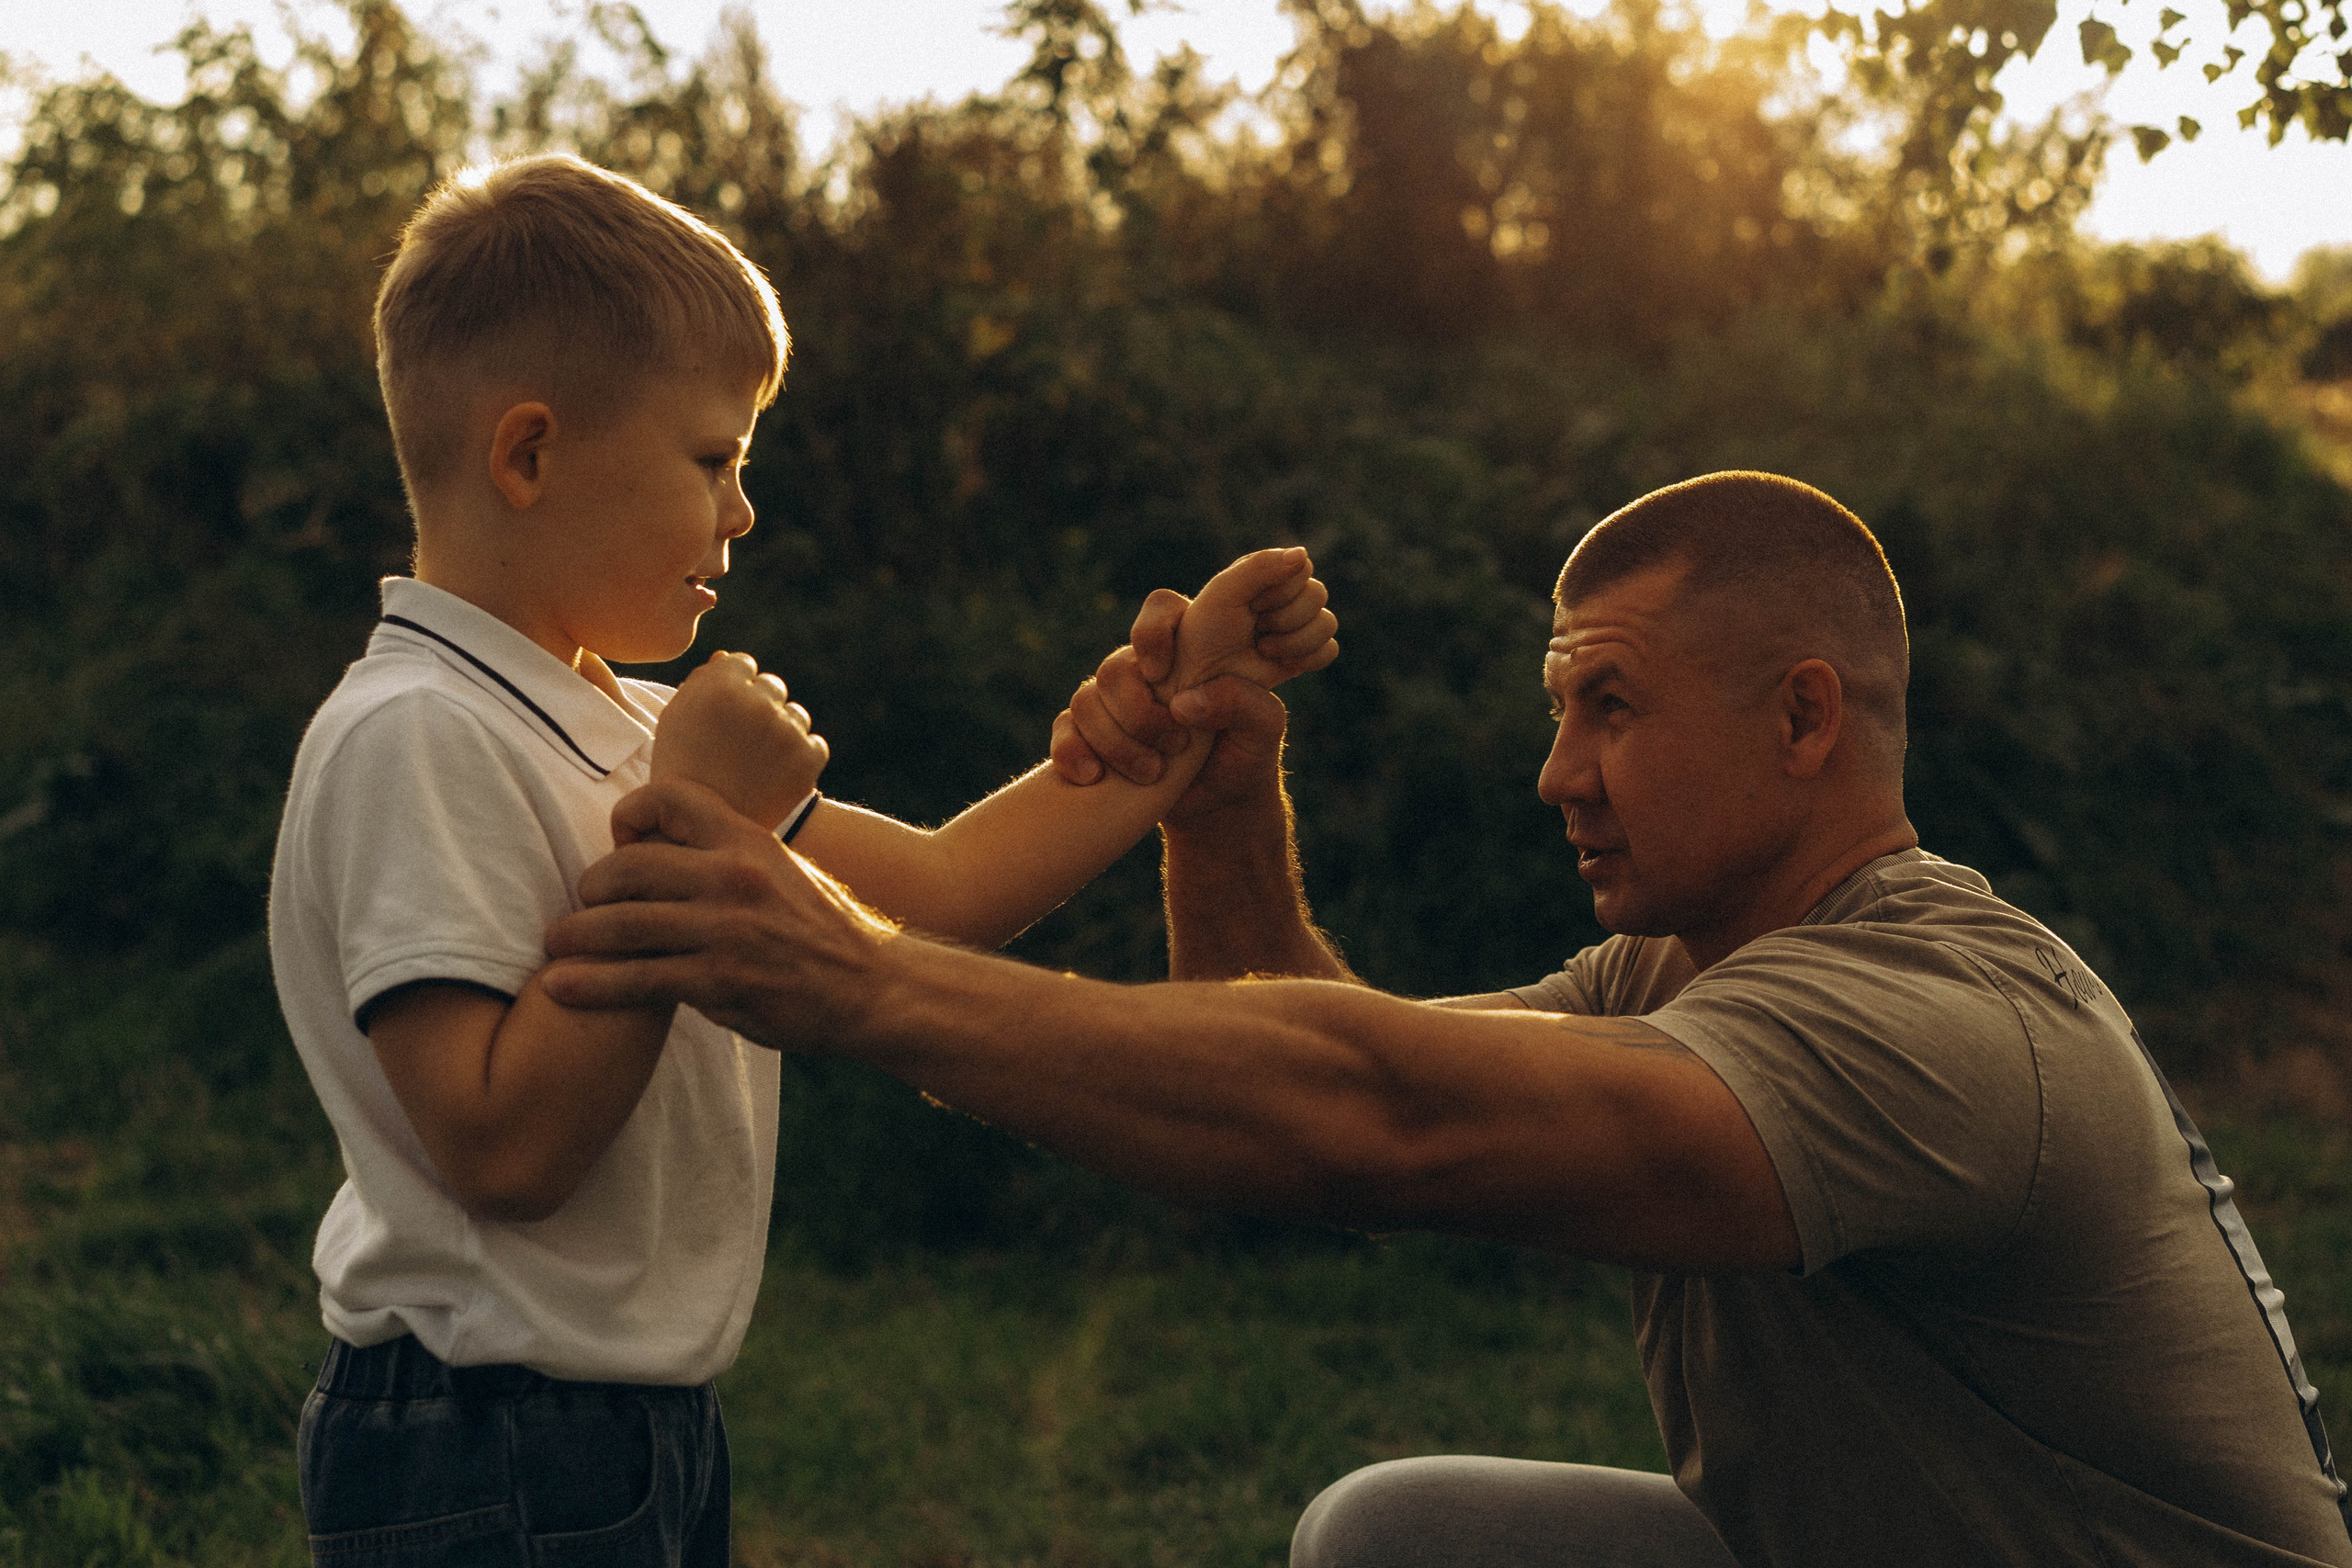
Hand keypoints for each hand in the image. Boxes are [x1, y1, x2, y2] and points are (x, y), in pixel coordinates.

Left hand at [544, 778, 892, 1044]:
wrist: (871, 986)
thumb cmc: (819, 928)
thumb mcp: (780, 867)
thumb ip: (725, 851)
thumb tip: (661, 845)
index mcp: (747, 840)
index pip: (668, 798)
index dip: (629, 814)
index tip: (621, 843)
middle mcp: (734, 876)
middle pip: (627, 866)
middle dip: (591, 888)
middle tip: (580, 907)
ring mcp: (726, 930)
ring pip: (622, 924)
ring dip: (575, 936)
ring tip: (554, 946)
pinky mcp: (720, 981)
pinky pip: (636, 979)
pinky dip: (589, 985)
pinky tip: (560, 988)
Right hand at [649, 652, 828, 833]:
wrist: (702, 829)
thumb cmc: (681, 771)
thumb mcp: (676, 719)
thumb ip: (700, 682)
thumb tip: (726, 657)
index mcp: (721, 685)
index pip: (743, 665)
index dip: (734, 689)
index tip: (725, 717)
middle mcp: (757, 702)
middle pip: (771, 687)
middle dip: (760, 707)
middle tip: (741, 744)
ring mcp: (786, 729)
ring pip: (795, 715)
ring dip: (781, 732)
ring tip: (756, 764)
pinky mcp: (808, 757)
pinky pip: (813, 744)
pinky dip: (798, 759)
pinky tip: (774, 777)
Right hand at [1052, 646, 1290, 826]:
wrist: (1220, 805)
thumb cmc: (1246, 753)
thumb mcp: (1264, 726)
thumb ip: (1241, 702)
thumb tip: (1183, 703)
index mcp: (1189, 650)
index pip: (1161, 609)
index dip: (1153, 632)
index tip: (1161, 674)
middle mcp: (1145, 670)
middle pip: (1114, 668)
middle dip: (1139, 715)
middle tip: (1177, 745)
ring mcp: (1114, 704)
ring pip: (1085, 701)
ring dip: (1116, 743)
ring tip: (1153, 773)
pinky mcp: (1091, 737)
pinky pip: (1063, 731)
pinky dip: (1072, 753)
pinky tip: (1093, 777)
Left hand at [1155, 546, 1337, 699]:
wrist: (1201, 677)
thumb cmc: (1206, 630)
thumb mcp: (1225, 590)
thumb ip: (1260, 566)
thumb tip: (1302, 554)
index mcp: (1269, 572)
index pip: (1301, 569)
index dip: (1279, 591)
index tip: (1250, 605)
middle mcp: (1288, 595)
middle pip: (1317, 594)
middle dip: (1283, 617)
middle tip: (1254, 628)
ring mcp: (1299, 625)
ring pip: (1327, 623)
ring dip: (1293, 641)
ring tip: (1263, 648)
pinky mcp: (1305, 653)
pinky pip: (1330, 649)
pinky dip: (1307, 658)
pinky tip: (1281, 662)